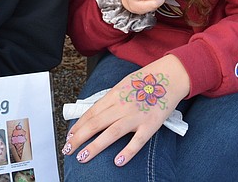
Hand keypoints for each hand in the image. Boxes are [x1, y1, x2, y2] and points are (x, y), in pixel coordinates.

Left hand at [63, 55, 189, 166]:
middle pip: (96, 123)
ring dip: (95, 146)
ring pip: (111, 133)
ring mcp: (136, 116)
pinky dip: (128, 151)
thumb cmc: (146, 81)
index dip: (78, 125)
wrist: (170, 76)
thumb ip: (110, 99)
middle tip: (68, 149)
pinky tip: (118, 162)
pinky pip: (138, 141)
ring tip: (82, 157)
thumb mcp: (123, 85)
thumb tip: (94, 113)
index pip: (91, 112)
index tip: (69, 136)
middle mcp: (122, 105)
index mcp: (114, 94)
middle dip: (79, 138)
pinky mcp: (151, 124)